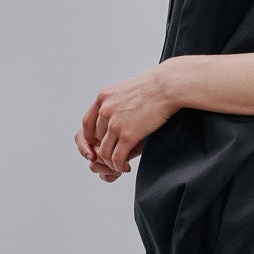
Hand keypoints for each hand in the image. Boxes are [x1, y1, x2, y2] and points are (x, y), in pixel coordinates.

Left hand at [76, 63, 178, 180]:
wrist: (167, 86)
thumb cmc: (153, 87)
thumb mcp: (125, 90)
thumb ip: (115, 102)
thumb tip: (114, 113)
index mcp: (103, 98)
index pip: (87, 124)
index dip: (90, 138)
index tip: (97, 145)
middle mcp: (105, 110)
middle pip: (97, 139)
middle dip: (105, 149)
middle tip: (116, 155)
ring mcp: (115, 124)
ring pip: (105, 152)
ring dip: (111, 162)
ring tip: (120, 165)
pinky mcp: (128, 135)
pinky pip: (117, 158)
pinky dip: (119, 166)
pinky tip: (126, 167)